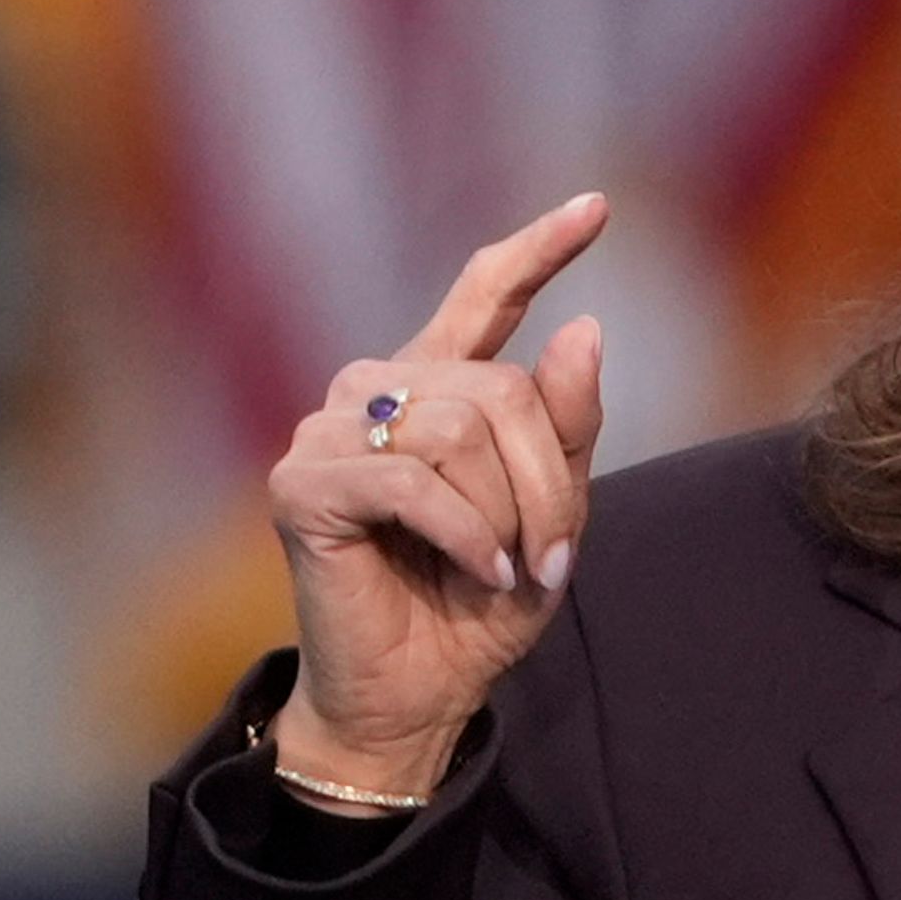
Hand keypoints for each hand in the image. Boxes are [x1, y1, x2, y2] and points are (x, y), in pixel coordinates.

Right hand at [266, 193, 609, 799]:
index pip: (485, 294)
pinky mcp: (303, 482)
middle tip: (552, 556)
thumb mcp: (553, 514)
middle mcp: (377, 390)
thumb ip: (567, 427)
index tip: (598, 207)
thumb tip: (583, 329)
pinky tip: (482, 574)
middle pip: (501, 393)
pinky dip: (467, 535)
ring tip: (509, 568)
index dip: (539, 250)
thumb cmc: (481, 602)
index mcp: (438, 387)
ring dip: (510, 515)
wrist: (419, 692)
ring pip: (461, 432)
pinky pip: (413, 482)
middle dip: (549, 483)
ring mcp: (329, 429)